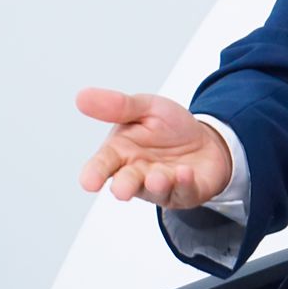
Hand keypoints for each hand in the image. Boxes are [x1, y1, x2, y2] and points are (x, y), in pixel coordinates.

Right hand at [76, 88, 233, 209]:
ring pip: (155, 190)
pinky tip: (185, 172)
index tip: (89, 182)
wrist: (206, 139)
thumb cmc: (168, 127)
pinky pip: (185, 190)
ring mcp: (161, 186)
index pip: (102, 164)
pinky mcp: (186, 192)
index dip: (94, 173)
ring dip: (157, 184)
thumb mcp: (146, 107)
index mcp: (120, 152)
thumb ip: (118, 106)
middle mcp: (137, 173)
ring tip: (157, 177)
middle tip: (121, 190)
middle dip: (124, 186)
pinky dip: (185, 183)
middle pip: (126, 183)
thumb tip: (81, 96)